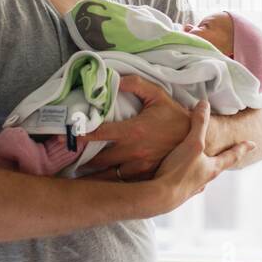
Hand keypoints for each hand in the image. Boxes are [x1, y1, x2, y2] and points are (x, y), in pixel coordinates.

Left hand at [74, 75, 191, 179]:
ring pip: (108, 176)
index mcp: (133, 130)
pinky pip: (122, 184)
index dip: (80, 135)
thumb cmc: (174, 115)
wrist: (197, 138)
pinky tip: (99, 182)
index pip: (99, 133)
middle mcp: (134, 151)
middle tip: (65, 158)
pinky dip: (110, 183)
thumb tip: (115, 78)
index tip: (63, 136)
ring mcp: (140, 167)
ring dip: (93, 174)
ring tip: (77, 173)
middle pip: (98, 160)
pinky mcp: (145, 176)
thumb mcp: (157, 94)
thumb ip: (135, 84)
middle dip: (80, 160)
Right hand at [148, 100, 253, 216]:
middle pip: (217, 167)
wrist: (159, 197)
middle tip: (228, 155)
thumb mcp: (192, 143)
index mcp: (212, 168)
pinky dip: (185, 176)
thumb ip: (199, 123)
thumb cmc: (179, 170)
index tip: (253, 144)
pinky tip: (180, 176)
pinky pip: (184, 182)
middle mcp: (204, 180)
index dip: (242, 148)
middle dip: (222, 159)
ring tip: (203, 165)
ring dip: (203, 169)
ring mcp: (190, 188)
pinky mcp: (177, 193)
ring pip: (201, 176)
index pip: (232, 155)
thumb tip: (204, 103)